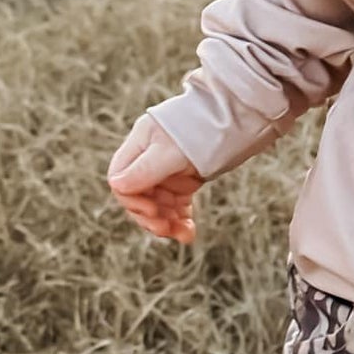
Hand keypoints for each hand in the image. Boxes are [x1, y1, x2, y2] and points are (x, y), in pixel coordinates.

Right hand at [107, 114, 202, 242]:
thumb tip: (116, 185)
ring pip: (157, 206)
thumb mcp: (171, 151)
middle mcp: (148, 161)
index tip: (153, 211)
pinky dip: (180, 221)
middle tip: (167, 229)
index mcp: (139, 148)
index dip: (132, 201)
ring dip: (167, 224)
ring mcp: (166, 172)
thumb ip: (144, 169)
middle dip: (151, 217)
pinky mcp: (183, 182)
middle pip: (138, 198)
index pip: (121, 181)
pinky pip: (175, 207)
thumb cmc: (201, 129)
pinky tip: (190, 232)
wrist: (237, 119)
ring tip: (185, 235)